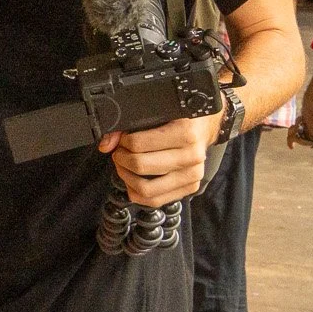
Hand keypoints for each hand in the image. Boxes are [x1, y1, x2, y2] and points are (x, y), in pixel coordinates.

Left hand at [99, 113, 214, 208]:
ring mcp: (193, 174)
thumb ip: (127, 125)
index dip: (122, 143)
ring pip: (148, 189)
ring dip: (127, 178)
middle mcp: (192, 155)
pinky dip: (138, 193)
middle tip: (119, 153)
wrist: (206, 125)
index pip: (138, 145)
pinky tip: (132, 181)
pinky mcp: (191, 187)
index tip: (122, 140)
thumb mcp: (157, 111)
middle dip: (122, 160)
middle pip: (141, 166)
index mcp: (184, 132)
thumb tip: (106, 145)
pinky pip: (157, 200)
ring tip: (124, 166)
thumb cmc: (179, 117)